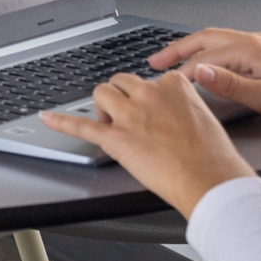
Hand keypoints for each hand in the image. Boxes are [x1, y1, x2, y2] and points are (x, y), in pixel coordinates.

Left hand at [42, 71, 254, 217]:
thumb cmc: (212, 156)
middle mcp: (149, 93)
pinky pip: (82, 125)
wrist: (209, 179)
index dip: (146, 98)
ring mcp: (130, 114)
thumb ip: (182, 107)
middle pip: (121, 81)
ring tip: (110, 123)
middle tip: (128, 118)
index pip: (150, 80)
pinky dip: (61, 121)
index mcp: (174, 85)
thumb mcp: (203, 117)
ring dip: (102, 106)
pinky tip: (48, 117)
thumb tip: (172, 114)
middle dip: (120, 97)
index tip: (152, 112)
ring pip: (102, 93)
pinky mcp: (116, 138)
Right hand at [147, 29, 260, 125]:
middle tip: (154, 60)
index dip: (181, 72)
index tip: (164, 83)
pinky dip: (212, 50)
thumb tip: (198, 72)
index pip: (204, 59)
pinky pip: (232, 44)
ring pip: (219, 40)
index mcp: (250, 50)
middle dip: (177, 49)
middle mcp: (254, 41)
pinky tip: (211, 60)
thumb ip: (229, 85)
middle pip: (206, 39)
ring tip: (175, 58)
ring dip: (194, 48)